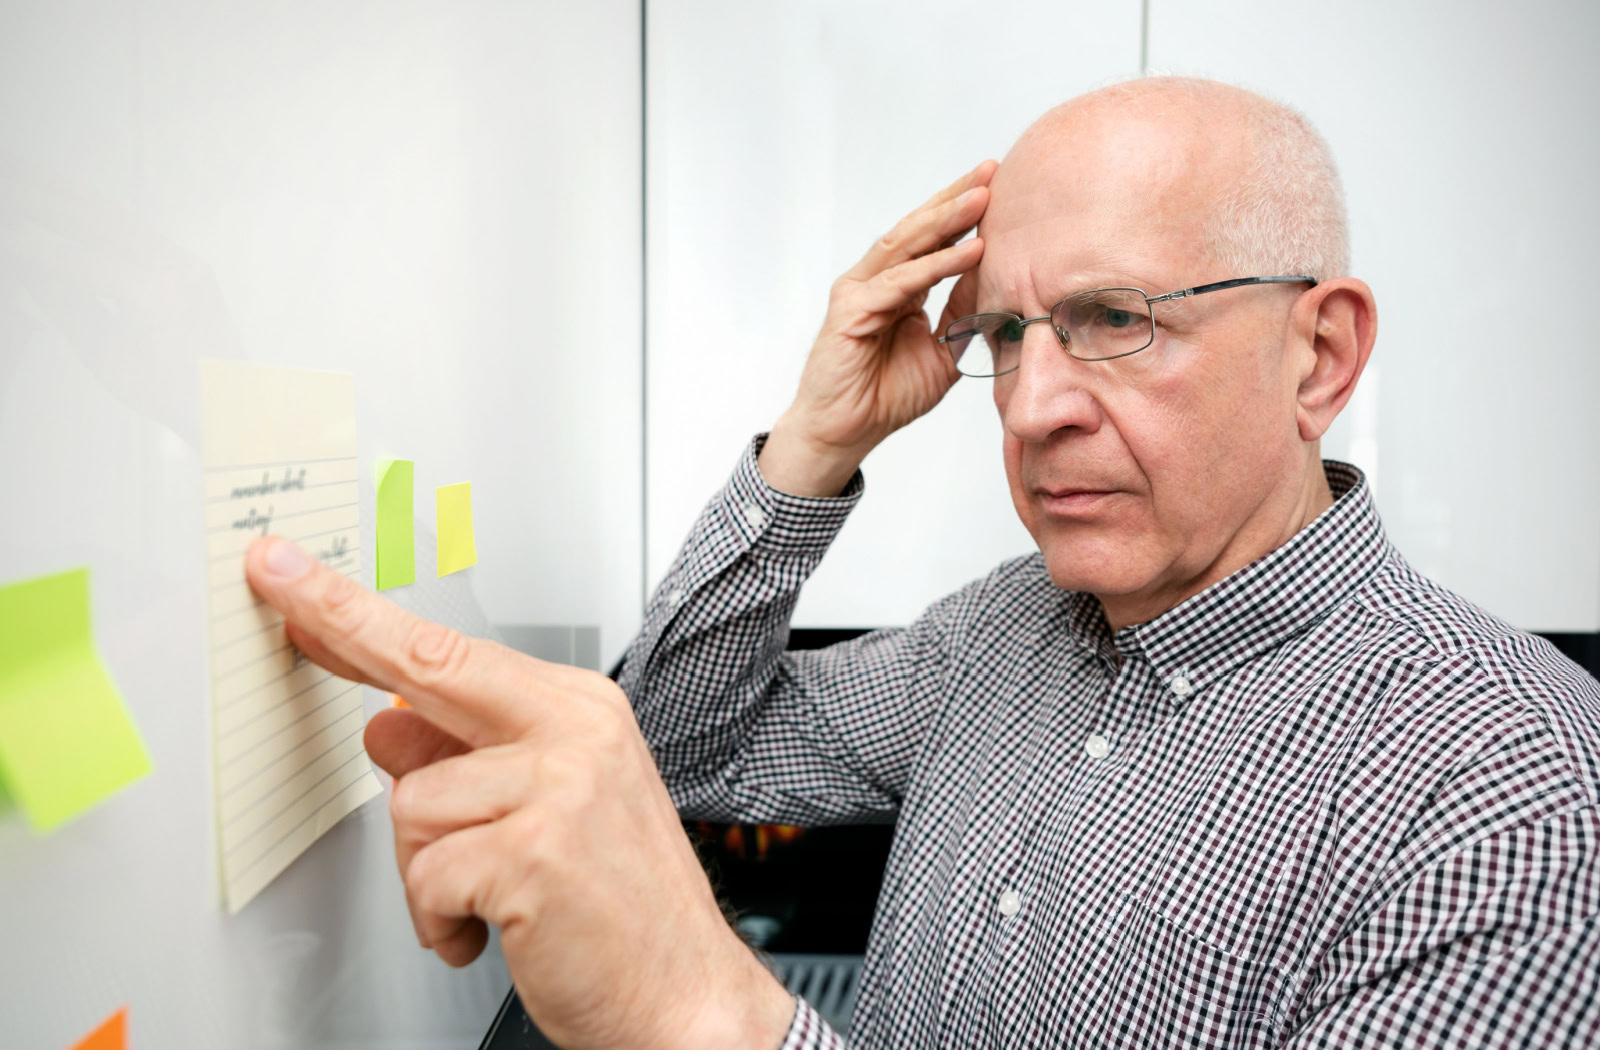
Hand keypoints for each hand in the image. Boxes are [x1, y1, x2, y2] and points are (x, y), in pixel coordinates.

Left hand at [243, 537, 794, 1049]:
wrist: (688, 993)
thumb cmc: (624, 907)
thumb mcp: (552, 810)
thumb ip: (471, 759)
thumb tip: (387, 726)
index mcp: (580, 710)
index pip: (452, 651)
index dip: (362, 617)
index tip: (299, 582)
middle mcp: (574, 730)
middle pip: (423, 667)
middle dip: (339, 623)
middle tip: (280, 583)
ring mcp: (558, 785)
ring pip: (410, 804)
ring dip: (428, 872)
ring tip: (489, 901)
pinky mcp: (533, 850)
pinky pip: (427, 878)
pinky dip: (443, 921)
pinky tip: (494, 932)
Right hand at [758, 160, 994, 496]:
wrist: (846, 432)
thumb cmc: (886, 396)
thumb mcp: (943, 351)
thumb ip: (964, 315)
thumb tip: (996, 279)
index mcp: (898, 287)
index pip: (932, 239)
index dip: (963, 213)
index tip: (998, 186)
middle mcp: (877, 281)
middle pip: (919, 228)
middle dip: (956, 198)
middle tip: (991, 170)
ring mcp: (860, 292)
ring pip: (907, 245)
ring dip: (947, 220)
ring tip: (982, 197)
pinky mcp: (851, 311)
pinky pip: (900, 282)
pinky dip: (936, 265)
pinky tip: (968, 251)